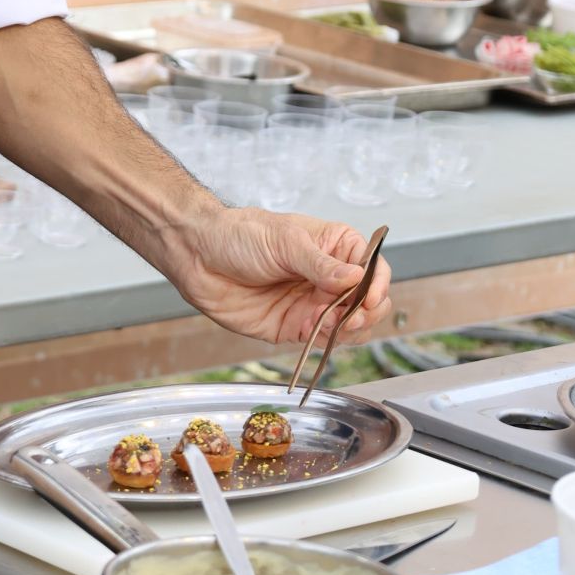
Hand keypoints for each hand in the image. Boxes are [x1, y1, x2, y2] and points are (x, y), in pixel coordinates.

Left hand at [167, 204, 392, 345]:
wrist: (197, 256)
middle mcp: (328, 276)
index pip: (372, 266)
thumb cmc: (238, 235)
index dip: (377, 283)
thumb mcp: (284, 240)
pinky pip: (323, 340)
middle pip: (369, 300)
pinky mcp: (295, 326)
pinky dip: (327, 340)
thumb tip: (355, 278)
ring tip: (336, 323)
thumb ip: (320, 264)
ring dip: (351, 328)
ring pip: (351, 325)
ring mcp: (314, 303)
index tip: (370, 296)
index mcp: (333, 246)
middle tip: (353, 315)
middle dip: (368, 310)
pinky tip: (317, 328)